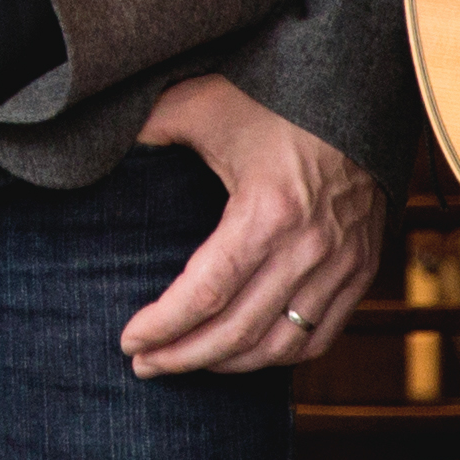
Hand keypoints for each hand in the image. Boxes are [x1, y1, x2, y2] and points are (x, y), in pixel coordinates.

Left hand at [119, 75, 384, 375]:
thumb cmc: (276, 99)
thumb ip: (152, 127)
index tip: (129, 340)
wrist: (359, 95)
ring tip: (186, 362)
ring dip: (229, 365)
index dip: (164, 324)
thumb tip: (98, 141)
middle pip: (239, 331)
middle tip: (143, 364)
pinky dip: (280, 355)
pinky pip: (322, 336)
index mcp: (268, 211)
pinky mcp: (361, 271)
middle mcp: (310, 248)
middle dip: (184, 356)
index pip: (208, 292)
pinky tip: (244, 353)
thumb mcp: (206, 104)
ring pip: (282, 345)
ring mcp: (342, 265)